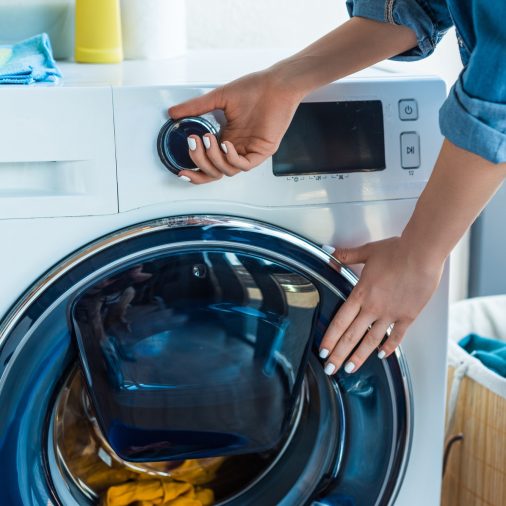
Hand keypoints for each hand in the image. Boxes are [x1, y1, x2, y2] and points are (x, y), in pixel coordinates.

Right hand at [168, 69, 302, 183]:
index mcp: (226, 140)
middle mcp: (236, 148)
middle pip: (214, 172)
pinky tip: (226, 145)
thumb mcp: (218, 99)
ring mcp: (249, 151)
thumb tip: (173, 112)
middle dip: (200, 161)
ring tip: (208, 139)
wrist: (276, 84)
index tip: (181, 170)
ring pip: (227, 170)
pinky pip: (244, 165)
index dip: (195, 171)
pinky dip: (232, 158)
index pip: (208, 165)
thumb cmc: (253, 89)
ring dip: (214, 158)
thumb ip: (195, 107)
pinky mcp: (262, 152)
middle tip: (194, 143)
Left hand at [320, 237, 443, 374]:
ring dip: (359, 357)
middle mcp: (373, 307)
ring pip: (371, 341)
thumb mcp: (366, 252)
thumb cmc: (396, 251)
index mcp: (360, 293)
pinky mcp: (407, 316)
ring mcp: (390, 314)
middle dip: (338, 355)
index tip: (322, 351)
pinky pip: (396, 336)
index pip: (339, 322)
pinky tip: (381, 355)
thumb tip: (329, 254)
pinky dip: (388, 347)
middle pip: (351, 336)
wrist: (422, 254)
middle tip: (330, 369)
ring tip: (350, 369)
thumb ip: (346, 256)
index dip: (329, 339)